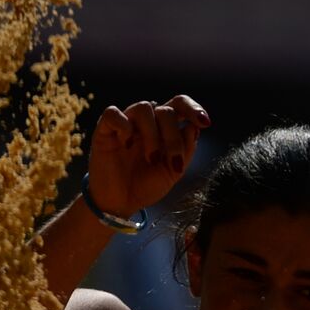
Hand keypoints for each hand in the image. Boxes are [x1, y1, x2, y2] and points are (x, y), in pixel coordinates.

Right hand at [86, 95, 208, 216]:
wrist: (120, 204)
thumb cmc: (146, 187)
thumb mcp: (173, 172)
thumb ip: (186, 149)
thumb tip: (193, 127)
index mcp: (164, 127)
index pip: (179, 104)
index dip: (193, 108)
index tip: (205, 123)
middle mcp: (146, 121)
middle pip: (165, 110)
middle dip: (173, 136)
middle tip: (172, 161)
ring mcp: (125, 124)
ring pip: (143, 108)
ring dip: (152, 134)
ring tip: (151, 158)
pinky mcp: (104, 131)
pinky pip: (113, 114)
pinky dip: (124, 126)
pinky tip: (126, 145)